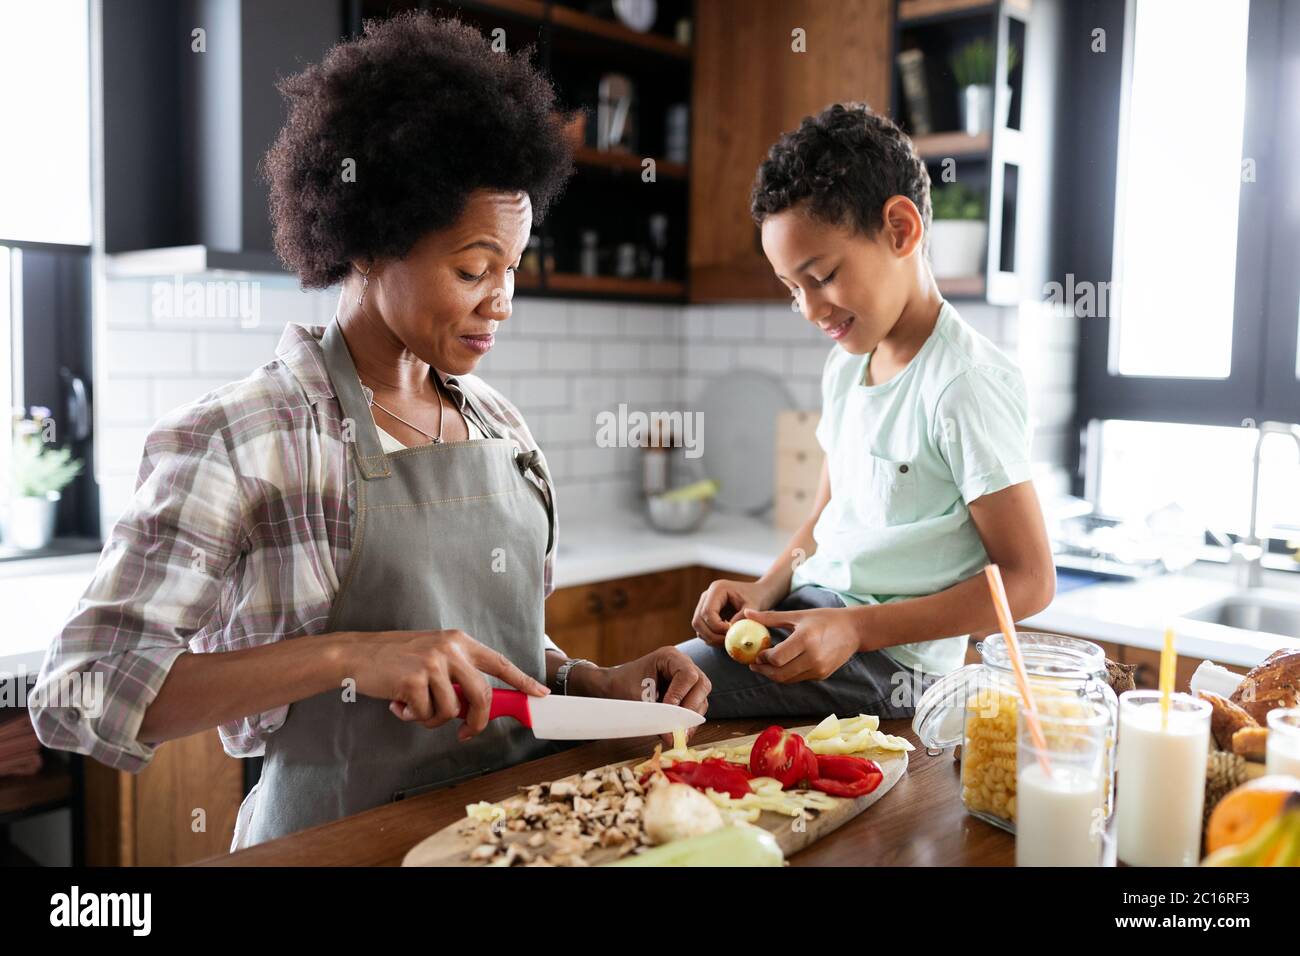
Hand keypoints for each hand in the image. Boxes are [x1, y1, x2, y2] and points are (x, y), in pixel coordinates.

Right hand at [338, 629, 547, 740]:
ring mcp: (433, 663)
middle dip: (476, 722)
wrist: (359, 654)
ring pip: (451, 711)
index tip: (540, 694)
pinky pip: (426, 715)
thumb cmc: (397, 659)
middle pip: (482, 695)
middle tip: (465, 733)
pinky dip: (412, 717)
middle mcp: (451, 649)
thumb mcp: (434, 655)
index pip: (500, 662)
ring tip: (414, 707)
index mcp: (460, 641)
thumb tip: (478, 707)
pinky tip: (399, 704)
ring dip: (432, 719)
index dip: (522, 681)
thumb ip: (457, 674)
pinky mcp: (414, 680)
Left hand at [571, 646, 710, 747]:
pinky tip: (677, 730)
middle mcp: (682, 664)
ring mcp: (687, 679)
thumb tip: (673, 737)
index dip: (681, 695)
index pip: (688, 675)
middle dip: (691, 707)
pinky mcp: (686, 693)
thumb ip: (656, 716)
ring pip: (701, 697)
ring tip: (676, 732)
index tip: (668, 710)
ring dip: (690, 717)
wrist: (611, 688)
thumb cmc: (620, 687)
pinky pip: (695, 706)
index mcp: (669, 657)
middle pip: (701, 685)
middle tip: (678, 727)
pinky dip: (688, 720)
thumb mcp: (636, 700)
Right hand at [691, 578, 781, 645]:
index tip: (731, 633)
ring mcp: (704, 604)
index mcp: (717, 589)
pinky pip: (702, 629)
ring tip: (727, 641)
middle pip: (698, 620)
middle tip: (727, 642)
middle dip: (711, 635)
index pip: (707, 612)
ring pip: (698, 626)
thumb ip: (742, 618)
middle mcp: (707, 595)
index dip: (717, 626)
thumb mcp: (754, 606)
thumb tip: (730, 632)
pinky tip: (725, 638)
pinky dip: (711, 637)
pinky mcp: (705, 613)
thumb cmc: (757, 597)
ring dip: (710, 638)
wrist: (758, 593)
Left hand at [740, 606, 863, 682]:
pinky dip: (787, 674)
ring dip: (773, 675)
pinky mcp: (822, 675)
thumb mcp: (798, 615)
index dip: (763, 658)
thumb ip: (770, 617)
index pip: (776, 658)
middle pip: (779, 674)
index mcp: (805, 639)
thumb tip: (747, 614)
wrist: (854, 630)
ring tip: (765, 665)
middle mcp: (813, 658)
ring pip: (788, 679)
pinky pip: (798, 678)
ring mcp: (818, 669)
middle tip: (754, 664)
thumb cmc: (825, 618)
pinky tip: (782, 665)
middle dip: (763, 671)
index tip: (757, 653)